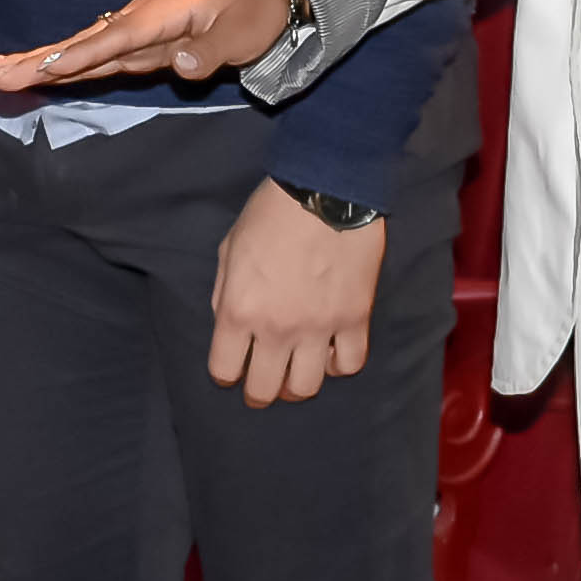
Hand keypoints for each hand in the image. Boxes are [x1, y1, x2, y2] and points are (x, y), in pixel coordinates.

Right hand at [0, 0, 299, 93]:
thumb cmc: (253, 9)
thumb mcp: (242, 32)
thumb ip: (210, 52)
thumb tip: (179, 68)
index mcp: (161, 12)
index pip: (115, 39)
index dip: (80, 55)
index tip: (45, 69)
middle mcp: (138, 19)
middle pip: (81, 43)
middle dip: (36, 59)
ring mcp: (134, 31)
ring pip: (79, 50)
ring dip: (38, 61)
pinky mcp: (137, 44)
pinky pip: (94, 56)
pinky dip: (63, 65)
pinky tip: (37, 72)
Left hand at [209, 181, 389, 407]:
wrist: (325, 188)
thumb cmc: (271, 213)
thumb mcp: (229, 249)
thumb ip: (225, 293)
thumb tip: (229, 324)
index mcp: (241, 310)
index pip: (225, 370)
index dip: (225, 373)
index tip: (231, 368)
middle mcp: (278, 328)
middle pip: (265, 389)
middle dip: (258, 393)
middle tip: (262, 386)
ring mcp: (320, 327)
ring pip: (307, 387)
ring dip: (297, 387)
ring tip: (296, 375)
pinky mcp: (355, 319)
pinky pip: (349, 363)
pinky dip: (339, 365)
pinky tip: (331, 354)